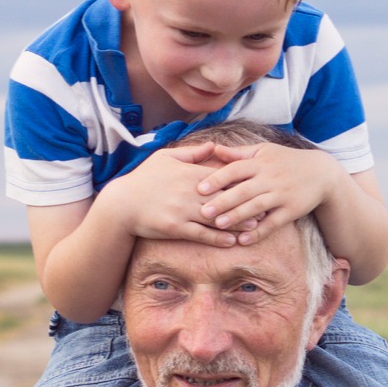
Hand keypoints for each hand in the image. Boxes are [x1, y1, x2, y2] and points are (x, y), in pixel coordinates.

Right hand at [103, 146, 254, 247]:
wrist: (122, 204)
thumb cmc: (144, 179)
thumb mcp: (166, 158)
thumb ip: (193, 152)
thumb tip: (215, 145)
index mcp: (189, 173)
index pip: (221, 176)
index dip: (241, 181)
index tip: (258, 184)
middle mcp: (189, 191)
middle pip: (223, 197)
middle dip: (245, 202)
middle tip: (265, 207)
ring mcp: (183, 211)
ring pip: (216, 217)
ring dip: (237, 223)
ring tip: (255, 227)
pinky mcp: (176, 228)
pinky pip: (202, 235)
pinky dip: (218, 238)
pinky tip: (232, 241)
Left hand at [193, 144, 341, 243]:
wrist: (321, 173)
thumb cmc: (287, 160)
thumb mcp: (264, 151)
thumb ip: (238, 153)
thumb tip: (214, 149)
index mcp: (260, 163)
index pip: (236, 169)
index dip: (218, 179)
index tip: (199, 188)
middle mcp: (270, 178)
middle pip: (244, 190)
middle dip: (223, 201)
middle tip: (203, 212)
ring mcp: (282, 195)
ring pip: (257, 207)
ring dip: (238, 217)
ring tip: (219, 225)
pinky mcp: (292, 210)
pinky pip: (273, 223)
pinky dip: (259, 232)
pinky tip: (243, 240)